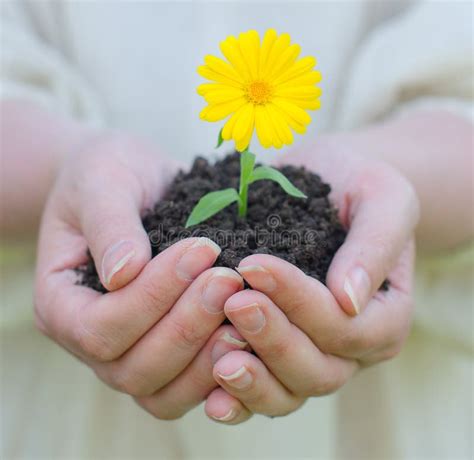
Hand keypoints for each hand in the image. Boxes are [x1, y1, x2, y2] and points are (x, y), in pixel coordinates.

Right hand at [34, 133, 246, 418]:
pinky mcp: (166, 354)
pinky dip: (219, 369)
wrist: (133, 180)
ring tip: (244, 309)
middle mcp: (91, 341)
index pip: (99, 328)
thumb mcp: (102, 181)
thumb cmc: (108, 175)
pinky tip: (250, 332)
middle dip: (187, 325)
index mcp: (61, 304)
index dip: (152, 297)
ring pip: (162, 393)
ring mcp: (129, 354)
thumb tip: (125, 274)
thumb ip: (109, 224)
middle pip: (134, 369)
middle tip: (229, 278)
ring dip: (207, 356)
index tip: (201, 250)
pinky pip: (189, 387)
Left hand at [204, 138, 418, 423]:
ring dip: (254, 380)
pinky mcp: (277, 357)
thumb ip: (376, 244)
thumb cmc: (352, 185)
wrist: (319, 184)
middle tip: (234, 302)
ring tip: (217, 358)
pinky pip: (262, 393)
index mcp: (385, 316)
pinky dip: (238, 401)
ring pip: (288, 393)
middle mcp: (351, 348)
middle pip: (317, 369)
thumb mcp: (382, 196)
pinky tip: (211, 397)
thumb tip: (350, 300)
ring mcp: (313, 357)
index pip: (345, 326)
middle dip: (273, 339)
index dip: (300, 303)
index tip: (255, 265)